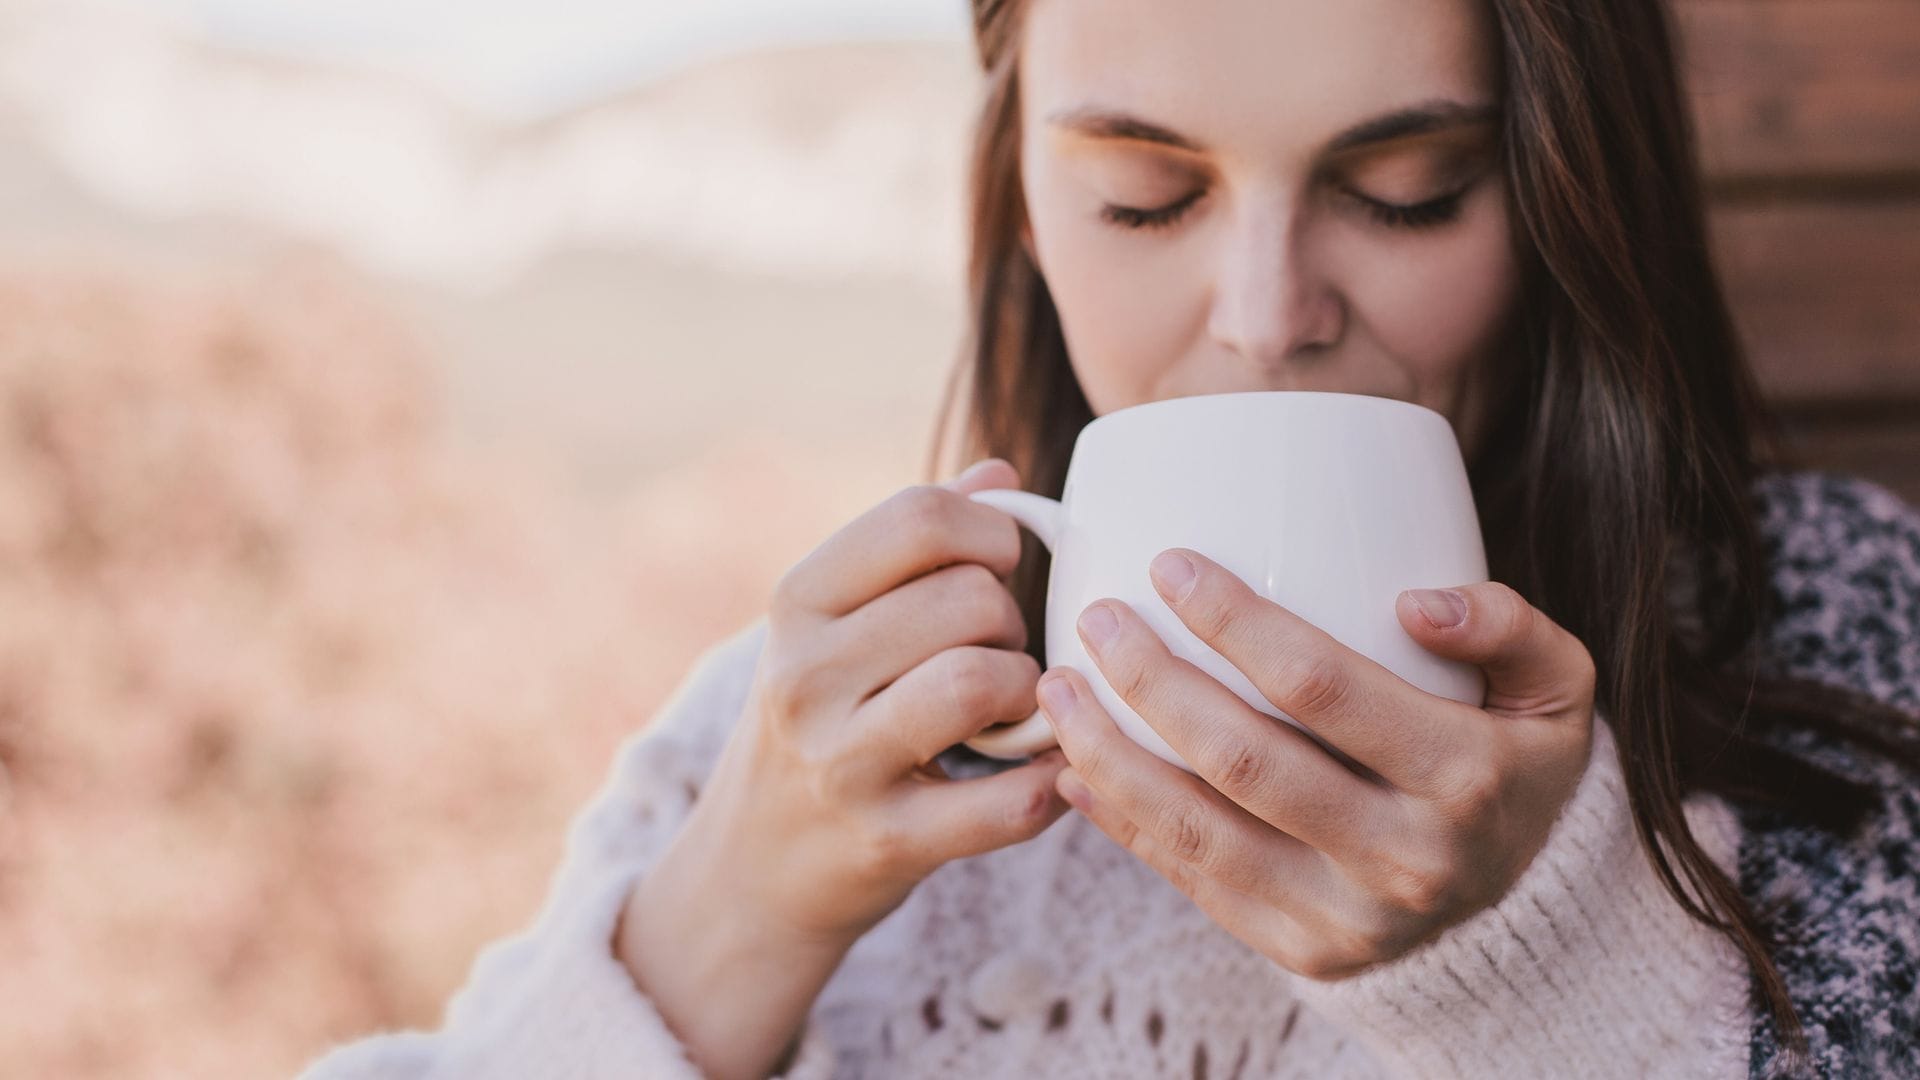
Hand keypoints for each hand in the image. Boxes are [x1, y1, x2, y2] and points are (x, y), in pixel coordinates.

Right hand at [621, 458, 1071, 1079]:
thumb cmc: (820, 719)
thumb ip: (915, 544)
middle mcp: (805, 674)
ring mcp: (841, 762)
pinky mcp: (888, 841)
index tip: (1000, 565)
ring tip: (1010, 707)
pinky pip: (1008, 801)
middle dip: (1012, 620)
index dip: (992, 530)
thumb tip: (1001, 472)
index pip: (921, 516)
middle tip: (999, 652)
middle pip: (970, 596)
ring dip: (1027, 692)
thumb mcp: (836, 623)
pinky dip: (1045, 782)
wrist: (752, 869)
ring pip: (983, 681)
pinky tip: (1037, 773)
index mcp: (799, 601)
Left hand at [1035, 549, 1594, 979]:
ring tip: (1058, 688)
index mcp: (1466, 778)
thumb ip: (1509, 624)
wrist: (1525, 904)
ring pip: (1199, 831)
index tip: (1169, 563)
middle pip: (1243, 759)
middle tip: (1097, 620)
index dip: (1234, 621)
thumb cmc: (1516, 760)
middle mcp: (1407, 859)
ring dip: (1111, 754)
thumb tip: (1416, 601)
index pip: (1323, 686)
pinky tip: (1076, 769)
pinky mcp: (1303, 952)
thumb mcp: (1556, 687)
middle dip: (1150, 681)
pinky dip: (1125, 823)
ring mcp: (1350, 919)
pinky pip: (1194, 882)